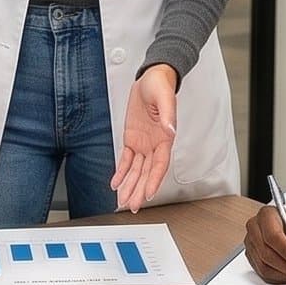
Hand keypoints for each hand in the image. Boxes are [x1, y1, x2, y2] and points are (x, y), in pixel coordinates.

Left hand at [112, 65, 176, 213]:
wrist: (151, 78)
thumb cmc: (160, 86)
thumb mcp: (164, 97)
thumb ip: (168, 114)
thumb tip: (170, 129)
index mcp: (165, 137)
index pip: (160, 164)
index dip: (154, 180)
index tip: (148, 194)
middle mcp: (155, 145)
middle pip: (147, 172)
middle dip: (139, 190)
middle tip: (133, 206)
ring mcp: (143, 144)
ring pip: (136, 170)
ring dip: (130, 186)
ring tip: (124, 201)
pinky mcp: (132, 139)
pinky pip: (126, 160)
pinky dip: (121, 172)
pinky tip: (115, 184)